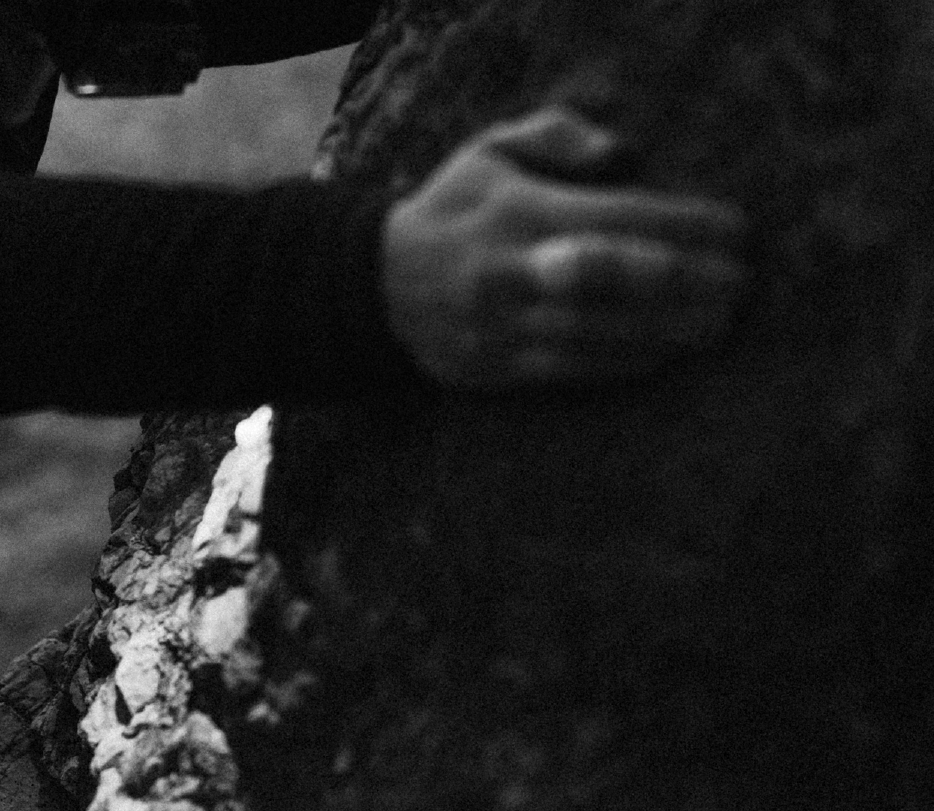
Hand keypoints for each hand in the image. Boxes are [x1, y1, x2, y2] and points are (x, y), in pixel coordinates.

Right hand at [383, 107, 750, 388]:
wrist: (372, 287)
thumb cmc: (451, 210)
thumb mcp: (490, 149)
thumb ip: (557, 136)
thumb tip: (624, 154)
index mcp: (516, 213)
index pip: (616, 217)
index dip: (682, 225)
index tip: (735, 228)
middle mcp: (510, 273)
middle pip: (614, 279)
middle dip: (685, 283)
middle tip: (741, 285)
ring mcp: (501, 327)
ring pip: (598, 332)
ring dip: (667, 332)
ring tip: (718, 326)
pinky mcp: (493, 369)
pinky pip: (570, 370)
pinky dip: (624, 364)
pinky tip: (666, 356)